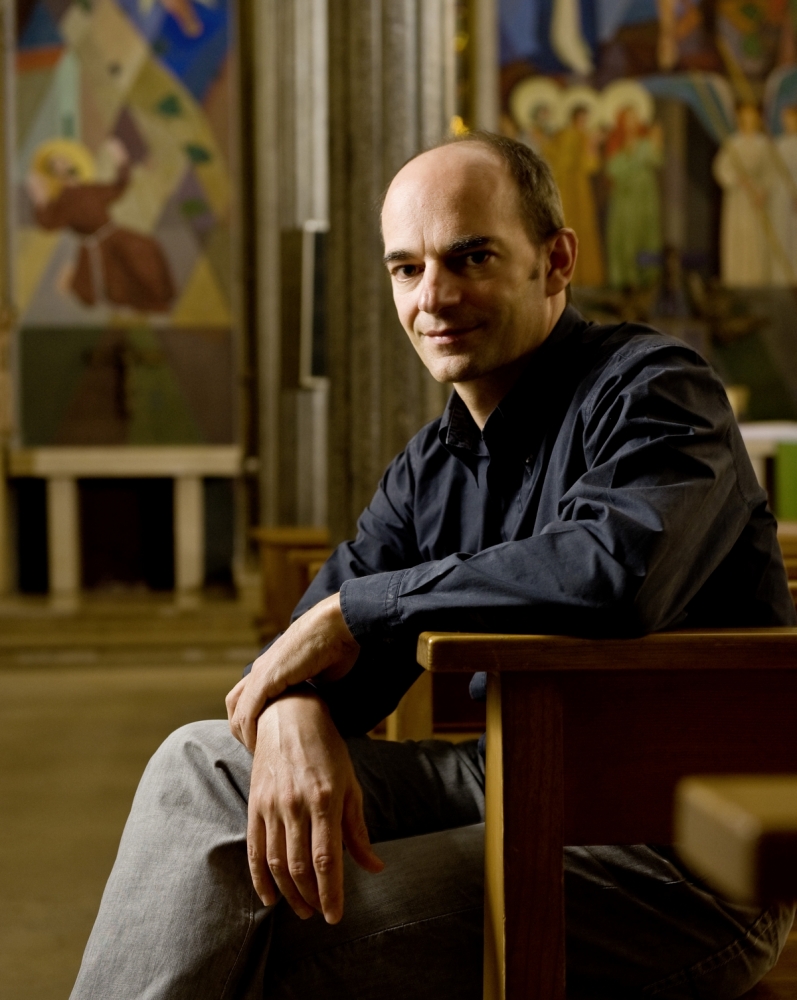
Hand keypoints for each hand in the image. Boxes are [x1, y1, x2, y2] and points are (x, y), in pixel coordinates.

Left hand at [227, 593, 358, 750]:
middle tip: (258, 750)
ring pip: (237, 711)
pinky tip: (257, 745)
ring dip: (244, 735)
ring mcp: (261, 673)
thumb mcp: (317, 676)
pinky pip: (248, 711)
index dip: (252, 723)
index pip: (247, 699)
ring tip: (258, 752)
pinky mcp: (266, 678)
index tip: (267, 742)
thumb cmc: (335, 648)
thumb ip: (308, 691)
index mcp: (271, 668)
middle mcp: (261, 669)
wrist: (336, 627)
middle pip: (234, 705)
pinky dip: (249, 731)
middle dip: (241, 731)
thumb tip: (315, 712)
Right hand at [247, 691, 383, 922]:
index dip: (331, 893)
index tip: (335, 916)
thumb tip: (374, 867)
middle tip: (320, 914)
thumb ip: (357, 830)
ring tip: (303, 909)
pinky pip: (254, 850)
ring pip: (276, 863)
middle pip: (300, 867)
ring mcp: (271, 806)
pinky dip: (260, 878)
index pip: (327, 859)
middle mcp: (295, 805)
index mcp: (324, 800)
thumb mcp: (350, 785)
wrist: (288, 717)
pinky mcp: (254, 805)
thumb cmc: (327, 750)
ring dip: (289, 893)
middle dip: (311, 898)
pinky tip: (270, 897)